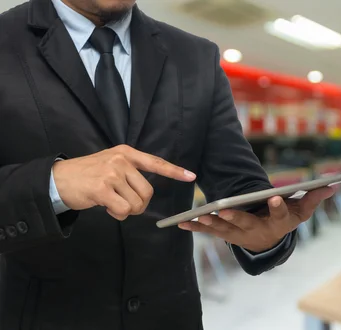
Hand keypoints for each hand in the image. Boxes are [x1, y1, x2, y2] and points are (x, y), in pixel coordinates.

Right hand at [53, 145, 195, 219]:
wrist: (58, 179)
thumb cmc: (87, 175)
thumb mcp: (110, 163)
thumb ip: (130, 171)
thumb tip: (146, 192)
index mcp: (126, 153)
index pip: (155, 162)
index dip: (174, 171)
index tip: (191, 176)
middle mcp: (121, 160)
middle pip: (148, 192)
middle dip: (140, 204)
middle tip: (124, 204)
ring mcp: (111, 173)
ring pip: (136, 203)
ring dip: (127, 210)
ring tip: (112, 203)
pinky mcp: (102, 188)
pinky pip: (123, 210)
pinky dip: (117, 214)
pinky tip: (106, 207)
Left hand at [178, 187, 333, 252]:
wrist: (269, 243)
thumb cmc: (286, 220)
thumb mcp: (302, 211)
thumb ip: (314, 198)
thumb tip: (331, 185)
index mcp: (278, 222)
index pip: (280, 214)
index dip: (278, 207)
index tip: (274, 197)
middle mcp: (258, 230)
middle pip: (246, 224)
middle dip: (235, 217)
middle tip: (224, 209)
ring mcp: (240, 235)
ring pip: (225, 229)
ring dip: (212, 223)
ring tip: (201, 215)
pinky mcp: (226, 234)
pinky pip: (210, 232)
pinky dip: (197, 229)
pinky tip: (182, 224)